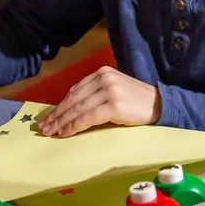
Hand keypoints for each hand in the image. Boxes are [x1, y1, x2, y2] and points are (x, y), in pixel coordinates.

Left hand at [38, 66, 160, 137]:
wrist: (160, 105)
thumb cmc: (137, 101)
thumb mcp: (115, 90)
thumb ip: (95, 94)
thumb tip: (70, 110)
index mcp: (102, 72)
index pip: (75, 91)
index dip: (60, 106)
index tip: (49, 118)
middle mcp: (104, 78)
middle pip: (73, 99)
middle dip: (57, 115)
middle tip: (44, 128)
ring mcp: (109, 91)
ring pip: (78, 109)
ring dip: (62, 123)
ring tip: (51, 133)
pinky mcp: (114, 105)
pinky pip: (88, 118)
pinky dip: (74, 126)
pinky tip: (66, 133)